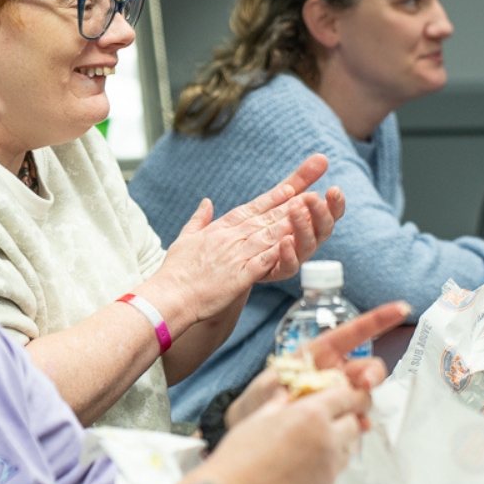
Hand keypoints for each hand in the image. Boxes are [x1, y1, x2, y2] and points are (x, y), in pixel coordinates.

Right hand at [146, 154, 342, 323]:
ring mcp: (236, 255)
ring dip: (292, 223)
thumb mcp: (185, 239)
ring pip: (270, 235)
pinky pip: (266, 260)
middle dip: (291, 205)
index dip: (273, 198)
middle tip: (313, 194)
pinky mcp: (241, 274)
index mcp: (219, 229)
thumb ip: (198, 220)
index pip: (251, 208)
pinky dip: (282, 251)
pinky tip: (298, 244)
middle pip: (266, 218)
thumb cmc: (176, 271)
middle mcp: (231, 237)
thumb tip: (206, 202)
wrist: (170, 295)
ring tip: (312, 213)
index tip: (290, 188)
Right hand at [211, 380, 371, 483]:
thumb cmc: (239, 456)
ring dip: (340, 442)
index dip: (349, 394)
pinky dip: (328, 464)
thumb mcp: (258, 418)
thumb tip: (287, 395)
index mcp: (311, 415)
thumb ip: (280, 404)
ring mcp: (329, 468)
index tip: (348, 395)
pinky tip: (305, 465)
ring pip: (349, 449)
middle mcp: (327, 440)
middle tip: (332, 418)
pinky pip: (335, 471)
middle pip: (354, 423)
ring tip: (315, 443)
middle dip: (346, 418)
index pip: (346, 397)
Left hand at [225, 300, 406, 429]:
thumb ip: (304, 382)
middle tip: (364, 385)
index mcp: (318, 354)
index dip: (377, 320)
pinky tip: (354, 428)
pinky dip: (360, 422)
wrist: (250, 430)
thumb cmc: (258, 401)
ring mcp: (338, 396)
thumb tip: (339, 388)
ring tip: (346, 414)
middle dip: (372, 374)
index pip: (352, 332)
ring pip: (365, 394)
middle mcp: (333, 373)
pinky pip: (359, 417)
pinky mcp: (340, 416)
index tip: (401, 309)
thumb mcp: (274, 384)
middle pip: (368, 367)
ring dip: (362, 402)